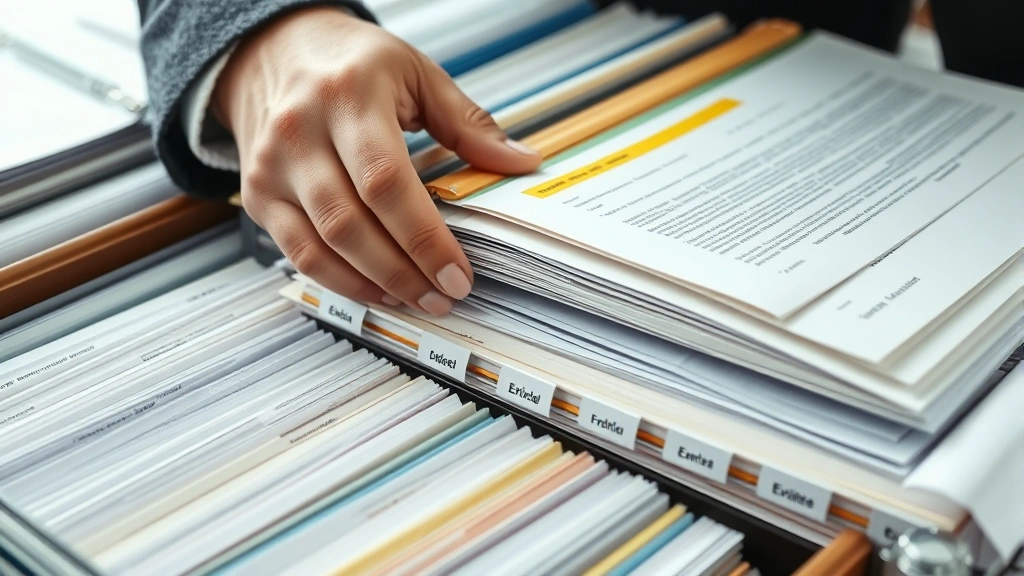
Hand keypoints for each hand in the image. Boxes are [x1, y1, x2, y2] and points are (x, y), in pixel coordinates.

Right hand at [213, 7, 541, 314]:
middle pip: (351, 222)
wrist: (273, 50)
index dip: (424, 238)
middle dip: (404, 271)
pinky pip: (297, 253)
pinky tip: (376, 289)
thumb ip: (468, 123)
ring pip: (321, 245)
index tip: (458, 272)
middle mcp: (300, 131)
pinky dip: (339, 280)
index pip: (386, 181)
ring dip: (374, 283)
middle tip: (443, 296)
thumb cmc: (351, 61)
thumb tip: (521, 163)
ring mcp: (272, 166)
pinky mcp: (258, 194)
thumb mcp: (415, 73)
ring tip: (416, 299)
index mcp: (348, 95)